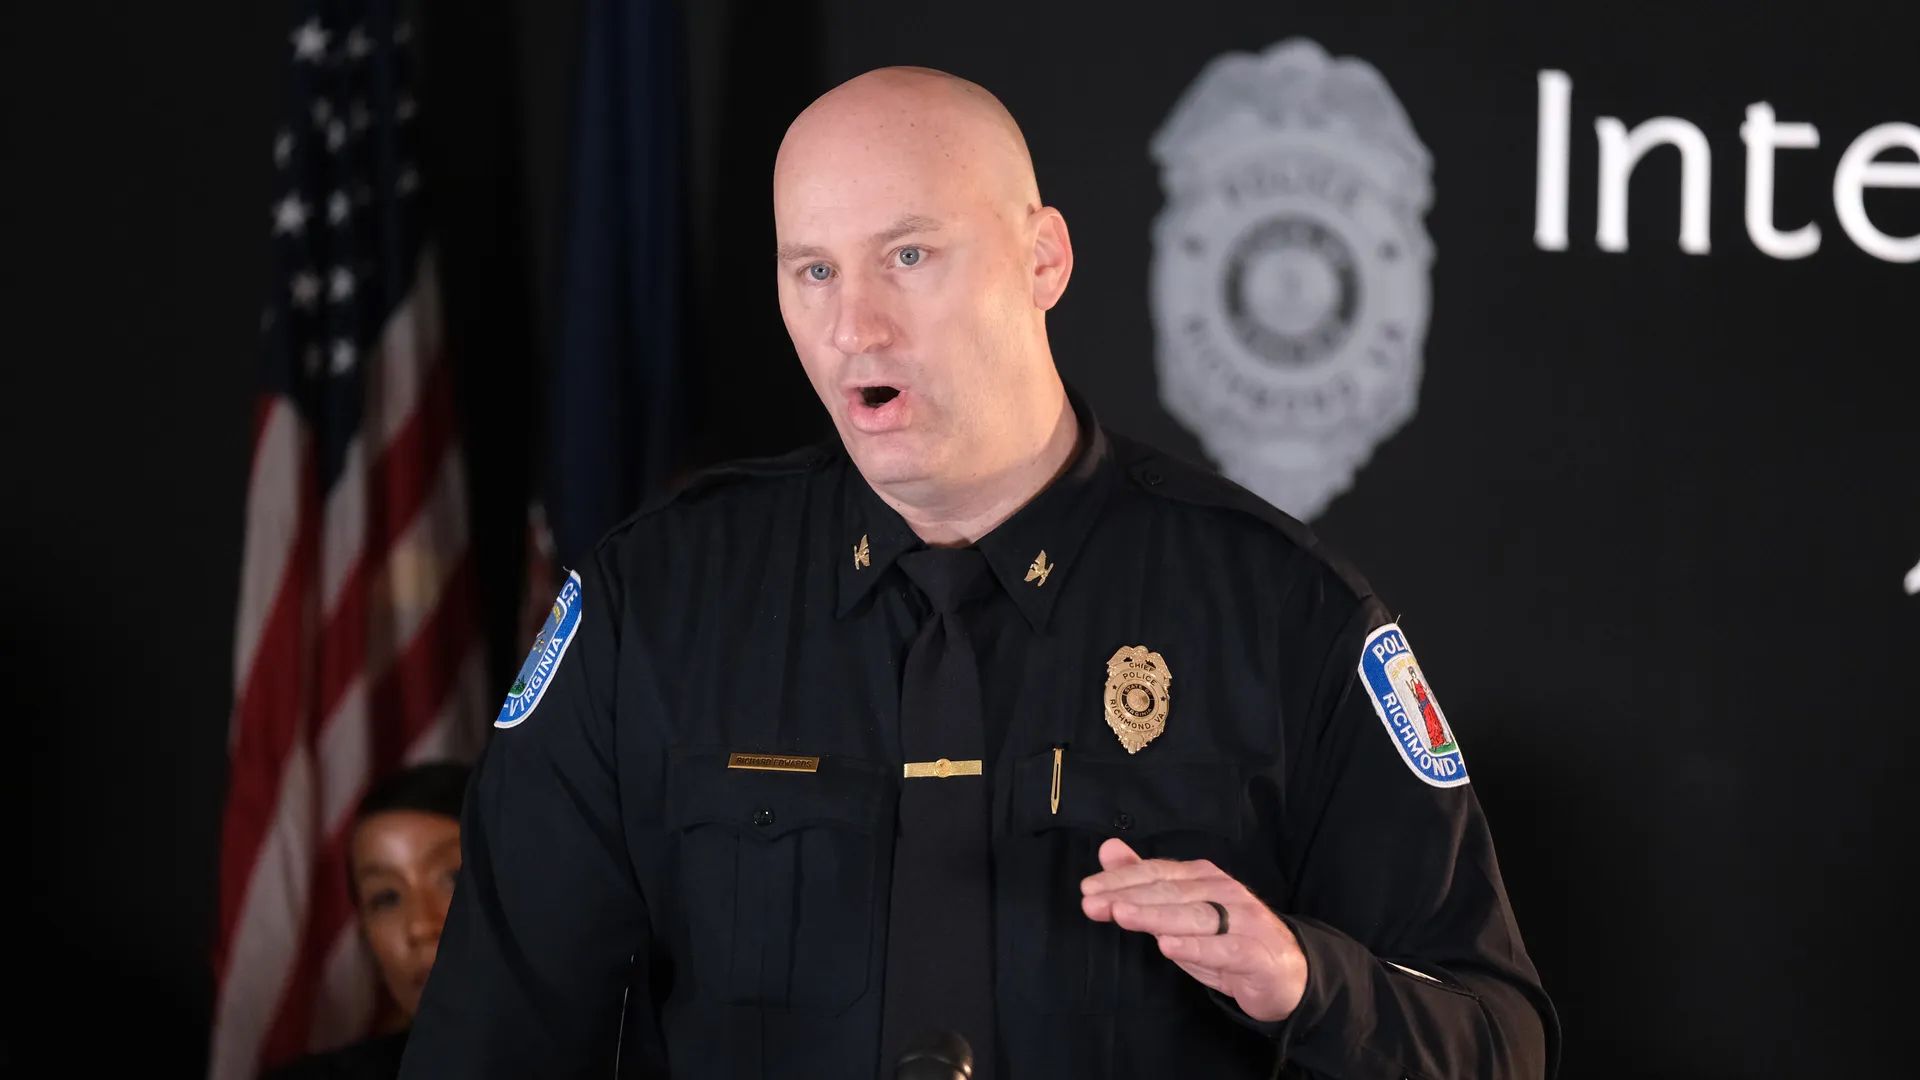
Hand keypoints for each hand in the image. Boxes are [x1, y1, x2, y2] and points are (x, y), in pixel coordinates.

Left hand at [1079, 837, 1307, 1022]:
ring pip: (1194, 915)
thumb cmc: (1225, 940)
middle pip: (1171, 892)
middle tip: (1093, 904)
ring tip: (1122, 915)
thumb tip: (1108, 849)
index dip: (1121, 879)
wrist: (1286, 974)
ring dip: (1155, 915)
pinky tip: (1168, 947)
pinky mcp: (1255, 953)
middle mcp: (1224, 892)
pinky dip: (1195, 948)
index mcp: (1204, 877)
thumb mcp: (1181, 912)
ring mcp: (1243, 921)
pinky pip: (1223, 950)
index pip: (1157, 873)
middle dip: (1128, 897)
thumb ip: (1145, 882)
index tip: (1088, 890)